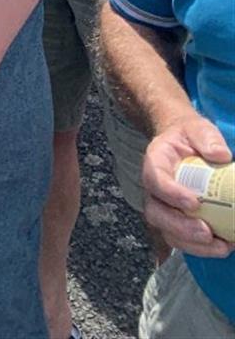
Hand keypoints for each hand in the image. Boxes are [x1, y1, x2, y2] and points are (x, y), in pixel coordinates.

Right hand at [142, 116, 232, 257]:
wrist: (184, 146)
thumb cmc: (190, 137)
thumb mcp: (198, 129)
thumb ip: (207, 138)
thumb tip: (221, 156)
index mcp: (155, 162)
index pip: (155, 179)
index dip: (171, 194)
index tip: (194, 203)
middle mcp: (154, 189)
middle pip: (156, 212)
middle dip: (180, 227)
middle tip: (206, 232)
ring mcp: (163, 208)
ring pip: (168, 232)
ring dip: (193, 244)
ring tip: (221, 246)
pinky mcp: (176, 222)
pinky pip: (182, 240)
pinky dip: (201, 248)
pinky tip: (223, 246)